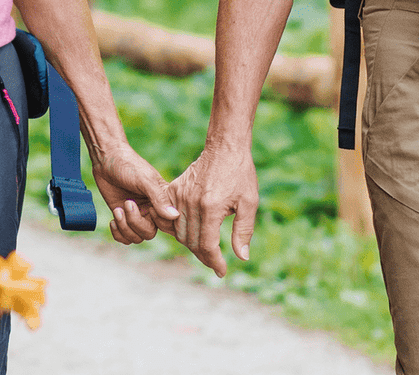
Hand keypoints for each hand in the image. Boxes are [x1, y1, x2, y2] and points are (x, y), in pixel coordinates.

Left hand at [89, 141, 179, 245]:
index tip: (147, 207)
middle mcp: (151, 210)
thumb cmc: (128, 165)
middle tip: (126, 204)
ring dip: (124, 227)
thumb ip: (159, 198)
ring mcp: (136, 214)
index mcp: (163, 200)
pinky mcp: (122, 216)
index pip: (168, 223)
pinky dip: (118, 232)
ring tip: (118, 210)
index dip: (157, 222)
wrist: (106, 159)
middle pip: (149, 233)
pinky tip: (113, 219)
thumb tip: (174, 216)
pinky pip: (124, 237)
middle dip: (135, 223)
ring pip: (136, 237)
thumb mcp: (145, 180)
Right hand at [168, 145, 257, 277]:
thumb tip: (241, 257)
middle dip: (204, 256)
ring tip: (206, 251)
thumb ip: (244, 231)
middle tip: (216, 264)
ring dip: (191, 245)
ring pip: (179, 232)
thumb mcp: (249, 202)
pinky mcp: (174, 189)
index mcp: (210, 208)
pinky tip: (189, 234)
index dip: (214, 262)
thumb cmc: (240, 174)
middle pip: (191, 242)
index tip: (222, 272)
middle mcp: (191, 203)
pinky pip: (170, 217)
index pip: (207, 245)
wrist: (225, 147)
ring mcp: (180, 195)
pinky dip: (177, 229)